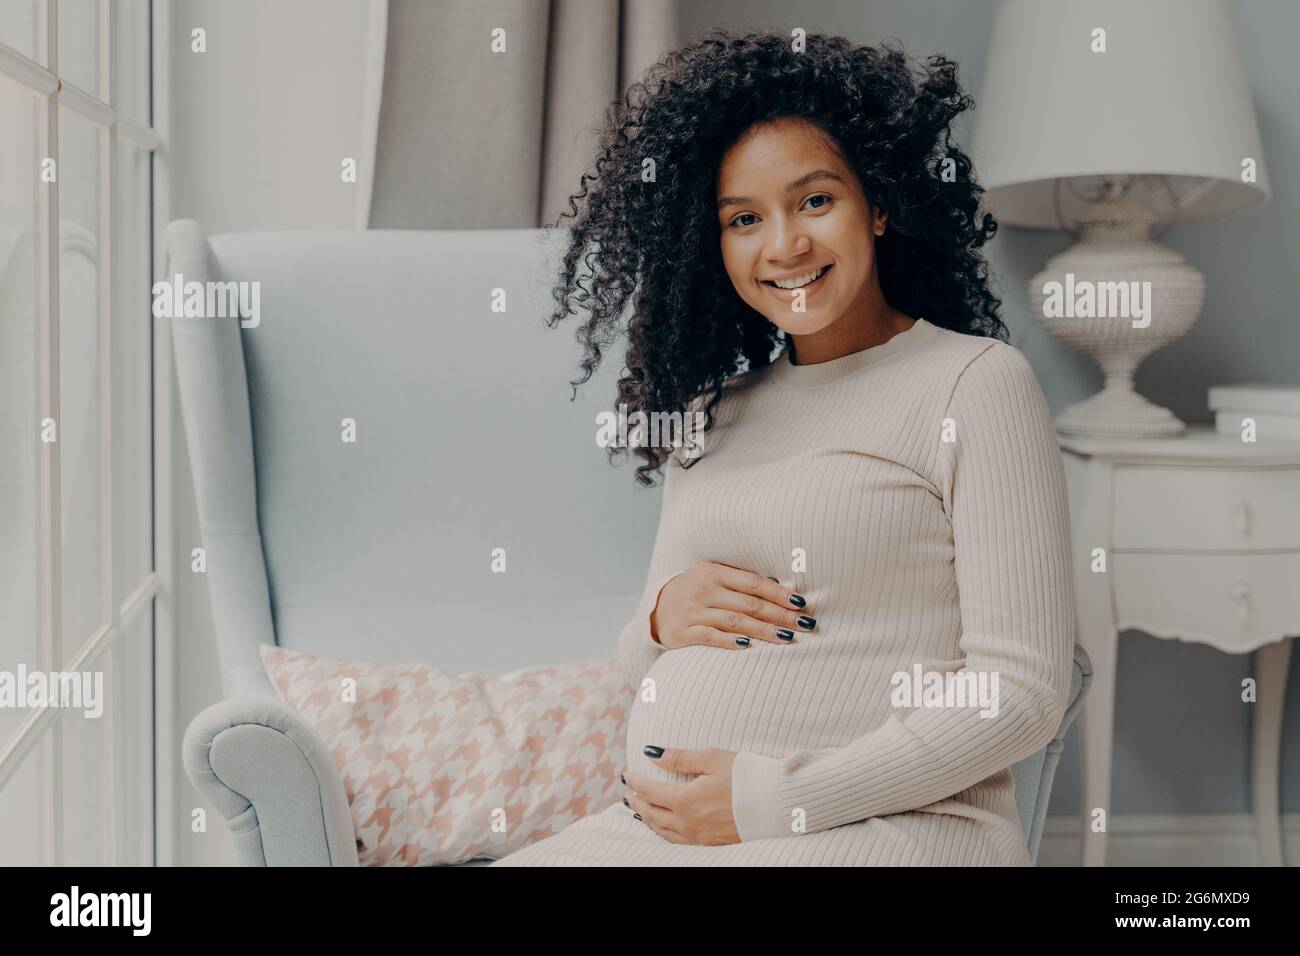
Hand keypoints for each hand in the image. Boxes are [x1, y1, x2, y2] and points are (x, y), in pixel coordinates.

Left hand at [622, 747, 740, 844]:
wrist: (776, 805)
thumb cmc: (747, 776)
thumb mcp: (712, 759)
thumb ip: (680, 758)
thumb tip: (652, 753)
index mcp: (686, 800)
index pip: (650, 791)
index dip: (636, 782)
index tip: (626, 774)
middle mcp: (688, 822)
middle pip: (653, 813)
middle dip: (638, 801)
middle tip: (629, 792)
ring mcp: (699, 836)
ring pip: (663, 830)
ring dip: (648, 818)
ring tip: (639, 810)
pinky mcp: (711, 843)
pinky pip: (677, 841)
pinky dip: (663, 833)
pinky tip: (664, 828)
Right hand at [649, 562, 815, 649]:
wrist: (655, 608)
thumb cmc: (695, 592)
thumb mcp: (712, 577)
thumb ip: (740, 581)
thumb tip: (780, 586)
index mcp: (714, 572)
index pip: (754, 583)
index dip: (779, 594)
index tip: (801, 604)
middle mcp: (704, 590)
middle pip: (749, 603)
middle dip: (780, 615)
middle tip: (804, 625)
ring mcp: (693, 611)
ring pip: (735, 621)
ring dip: (764, 631)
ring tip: (787, 638)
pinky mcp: (683, 633)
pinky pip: (711, 637)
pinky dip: (730, 641)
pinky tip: (748, 646)